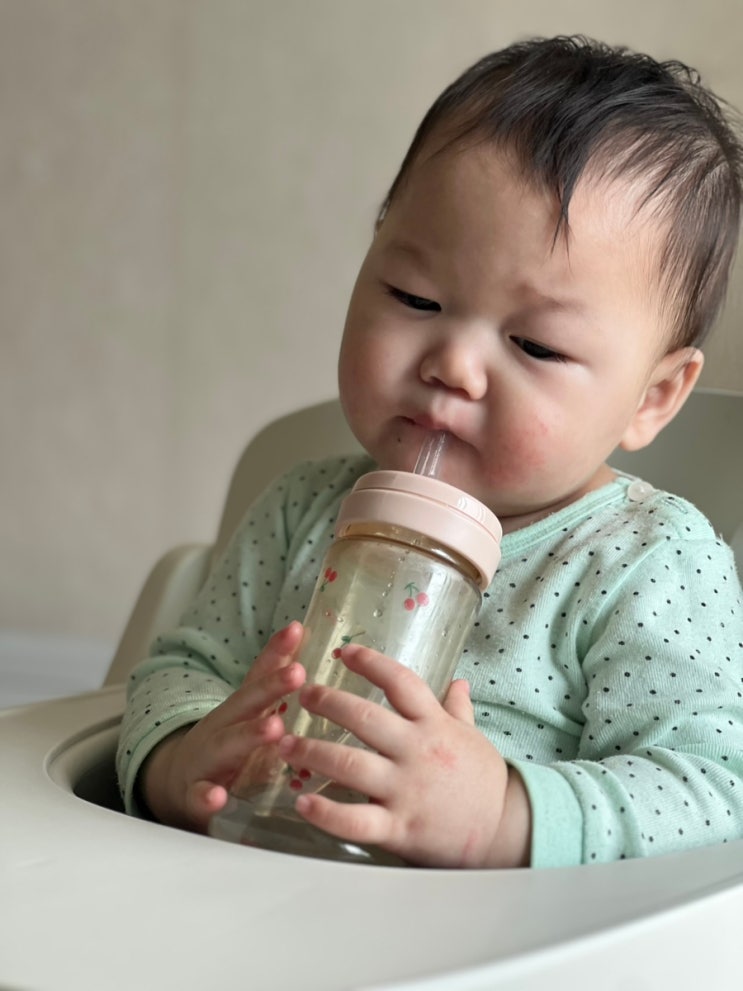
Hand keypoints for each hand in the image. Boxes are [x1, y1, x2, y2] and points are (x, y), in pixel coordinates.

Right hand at [139, 622, 305, 831]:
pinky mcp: (195, 795)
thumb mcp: (248, 715)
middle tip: (298, 673)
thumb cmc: (225, 745)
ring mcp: (207, 759)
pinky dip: (207, 797)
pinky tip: (217, 797)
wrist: (176, 782)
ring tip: (275, 727)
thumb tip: (304, 641)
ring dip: (250, 735)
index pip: (259, 675)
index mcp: (240, 710)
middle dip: (272, 686)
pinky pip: (199, 796)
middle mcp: (222, 727)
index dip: (277, 652)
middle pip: (247, 703)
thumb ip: (272, 685)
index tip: (297, 629)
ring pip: (228, 744)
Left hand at [278, 644, 531, 867]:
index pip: (399, 681)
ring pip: (350, 764)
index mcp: (434, 724)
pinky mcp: (399, 827)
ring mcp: (406, 789)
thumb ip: (457, 708)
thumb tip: (457, 680)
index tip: (344, 652)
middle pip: (364, 717)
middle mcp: (417, 750)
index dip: (370, 662)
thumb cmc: (483, 780)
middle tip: (301, 695)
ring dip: (312, 751)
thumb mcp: (471, 736)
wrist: (506, 830)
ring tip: (282, 743)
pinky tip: (301, 802)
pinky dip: (326, 813)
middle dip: (327, 702)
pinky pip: (356, 820)